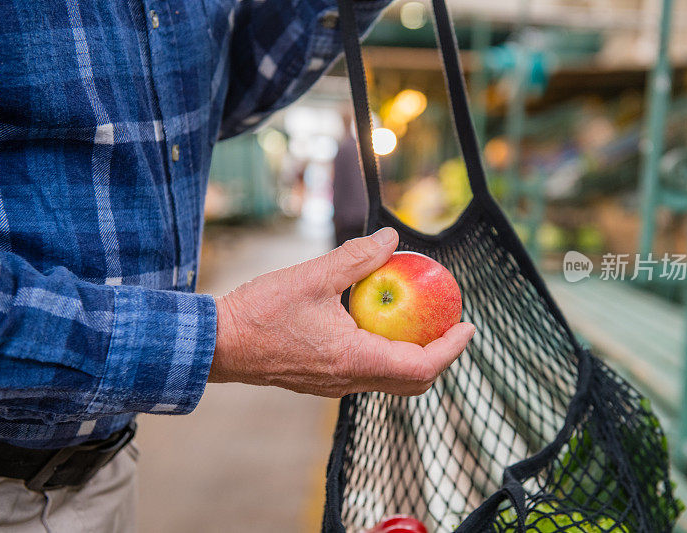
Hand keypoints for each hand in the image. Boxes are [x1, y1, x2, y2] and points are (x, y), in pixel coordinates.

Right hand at [209, 227, 474, 396]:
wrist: (219, 343)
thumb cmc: (260, 312)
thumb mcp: (313, 276)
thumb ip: (356, 257)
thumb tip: (391, 239)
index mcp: (352, 359)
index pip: (420, 365)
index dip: (451, 349)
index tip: (467, 326)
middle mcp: (348, 381)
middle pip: (412, 381)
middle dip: (440, 357)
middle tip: (451, 326)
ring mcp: (335, 386)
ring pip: (391, 380)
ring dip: (415, 356)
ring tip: (422, 323)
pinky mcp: (324, 381)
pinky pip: (369, 374)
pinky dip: (389, 355)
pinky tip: (381, 325)